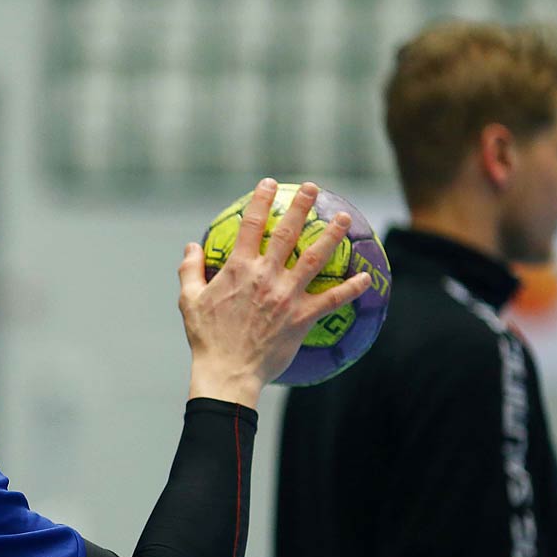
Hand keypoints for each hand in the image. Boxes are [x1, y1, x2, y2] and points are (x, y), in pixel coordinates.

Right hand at [178, 178, 371, 407]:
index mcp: (238, 270)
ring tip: (343, 217)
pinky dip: (351, 288)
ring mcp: (286, 296)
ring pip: (314, 259)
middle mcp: (265, 277)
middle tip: (311, 188)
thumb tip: (191, 246)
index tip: (268, 184)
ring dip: (331, 236)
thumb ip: (190, 270)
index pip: (250, 225)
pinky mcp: (302, 318)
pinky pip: (332, 300)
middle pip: (287, 233)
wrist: (227, 372)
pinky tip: (366, 277)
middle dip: (300, 206)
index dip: (260, 201)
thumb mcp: (189, 301)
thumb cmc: (206, 338)